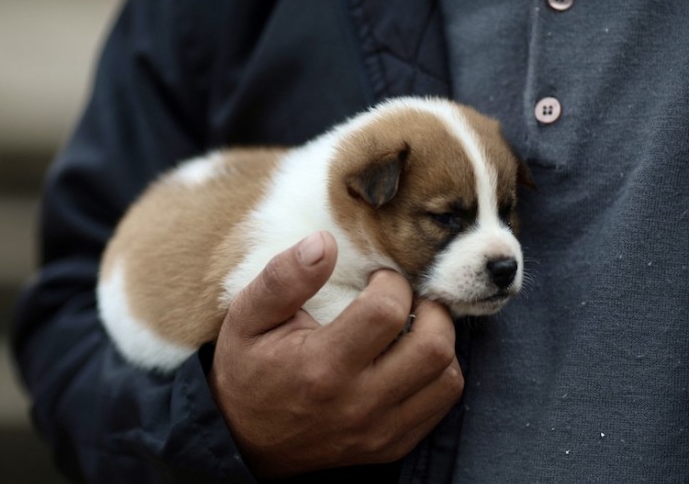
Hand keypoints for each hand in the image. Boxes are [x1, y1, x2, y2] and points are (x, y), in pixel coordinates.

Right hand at [208, 231, 462, 477]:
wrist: (242, 441)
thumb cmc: (247, 370)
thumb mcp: (247, 317)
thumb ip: (284, 278)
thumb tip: (324, 241)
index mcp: (321, 366)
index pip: (386, 312)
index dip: (391, 282)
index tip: (377, 278)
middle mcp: (357, 403)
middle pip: (432, 347)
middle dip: (430, 309)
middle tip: (407, 298)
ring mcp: (378, 431)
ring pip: (447, 379)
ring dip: (439, 343)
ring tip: (413, 327)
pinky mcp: (391, 447)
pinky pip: (439, 405)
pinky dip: (436, 375)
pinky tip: (409, 358)